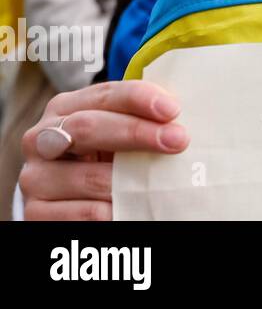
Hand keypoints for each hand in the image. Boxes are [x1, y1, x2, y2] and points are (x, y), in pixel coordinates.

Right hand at [19, 81, 187, 220]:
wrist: (68, 194)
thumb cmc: (105, 152)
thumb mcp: (116, 128)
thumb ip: (139, 116)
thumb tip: (178, 114)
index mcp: (65, 108)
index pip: (103, 95)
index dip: (138, 98)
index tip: (173, 109)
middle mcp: (42, 138)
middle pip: (89, 128)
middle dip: (137, 132)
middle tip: (178, 140)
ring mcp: (35, 177)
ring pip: (90, 176)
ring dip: (132, 179)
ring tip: (163, 181)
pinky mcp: (37, 212)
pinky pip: (85, 213)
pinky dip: (115, 211)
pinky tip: (137, 207)